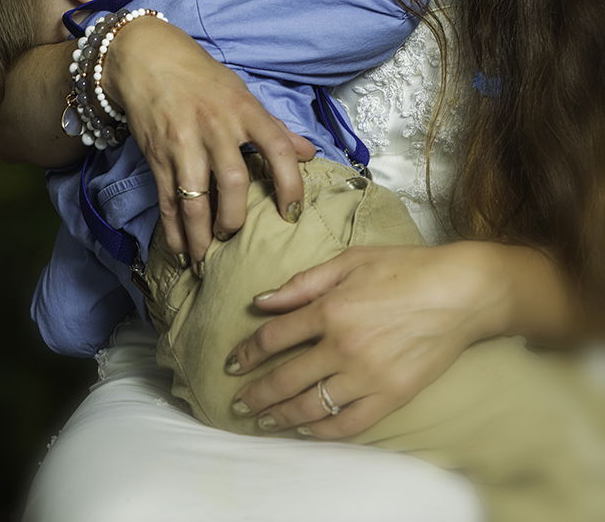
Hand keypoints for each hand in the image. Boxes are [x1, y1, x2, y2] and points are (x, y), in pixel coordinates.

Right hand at [103, 16, 315, 263]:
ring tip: (206, 258)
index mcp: (243, 110)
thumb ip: (273, 127)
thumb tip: (308, 152)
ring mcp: (183, 143)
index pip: (276, 149)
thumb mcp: (242, 94)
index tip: (292, 214)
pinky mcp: (157, 155)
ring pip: (196, 199)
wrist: (148, 59)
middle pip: (234, 183)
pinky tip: (181, 248)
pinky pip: (167, 200)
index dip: (290, 185)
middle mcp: (215, 127)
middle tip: (234, 236)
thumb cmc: (201, 77)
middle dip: (235, 219)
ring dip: (202, 235)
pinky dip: (173, 229)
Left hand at [226, 242, 496, 436]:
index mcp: (330, 309)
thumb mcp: (350, 260)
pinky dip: (322, 431)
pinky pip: (348, 423)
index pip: (273, 337)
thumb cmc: (405, 268)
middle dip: (255, 394)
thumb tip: (262, 300)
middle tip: (238, 402)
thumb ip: (303, 283)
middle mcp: (343, 347)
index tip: (232, 364)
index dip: (247, 352)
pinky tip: (306, 429)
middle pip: (285, 378)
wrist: (460, 293)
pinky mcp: (391, 396)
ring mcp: (368, 376)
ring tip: (264, 421)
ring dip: (281, 417)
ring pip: (311, 406)